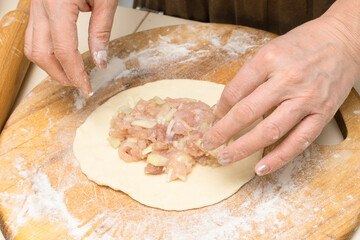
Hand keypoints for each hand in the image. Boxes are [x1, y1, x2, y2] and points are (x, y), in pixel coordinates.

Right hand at [24, 0, 117, 96]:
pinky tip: (60, 56)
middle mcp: (41, 6)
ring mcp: (35, 5)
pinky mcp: (37, 5)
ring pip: (32, 46)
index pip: (64, 51)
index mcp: (58, 5)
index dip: (76, 74)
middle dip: (60, 74)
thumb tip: (100, 61)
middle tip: (79, 84)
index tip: (86, 87)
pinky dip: (46, 50)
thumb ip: (101, 31)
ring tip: (70, 74)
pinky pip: (33, 34)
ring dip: (50, 66)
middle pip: (41, 53)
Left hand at [202, 16, 359, 175]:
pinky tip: (261, 168)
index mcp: (269, 59)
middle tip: (208, 143)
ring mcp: (306, 99)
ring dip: (243, 148)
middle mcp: (287, 79)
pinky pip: (298, 142)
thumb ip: (249, 77)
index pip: (235, 91)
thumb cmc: (302, 45)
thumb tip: (226, 106)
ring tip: (225, 157)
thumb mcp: (270, 50)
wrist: (343, 40)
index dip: (219, 109)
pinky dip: (278, 158)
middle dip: (222, 132)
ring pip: (269, 130)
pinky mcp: (322, 113)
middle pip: (246, 112)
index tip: (213, 120)